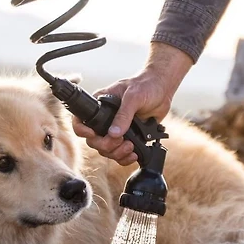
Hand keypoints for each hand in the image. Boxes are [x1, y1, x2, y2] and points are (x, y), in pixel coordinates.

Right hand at [71, 42, 192, 165]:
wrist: (162, 89)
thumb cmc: (145, 85)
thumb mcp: (133, 97)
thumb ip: (124, 115)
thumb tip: (114, 133)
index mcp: (100, 105)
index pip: (81, 120)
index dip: (82, 130)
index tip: (93, 134)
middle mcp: (105, 119)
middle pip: (94, 140)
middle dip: (106, 145)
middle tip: (121, 141)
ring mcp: (116, 129)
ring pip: (106, 150)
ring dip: (116, 153)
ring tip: (131, 147)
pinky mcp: (128, 137)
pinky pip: (120, 154)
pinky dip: (124, 158)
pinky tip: (134, 154)